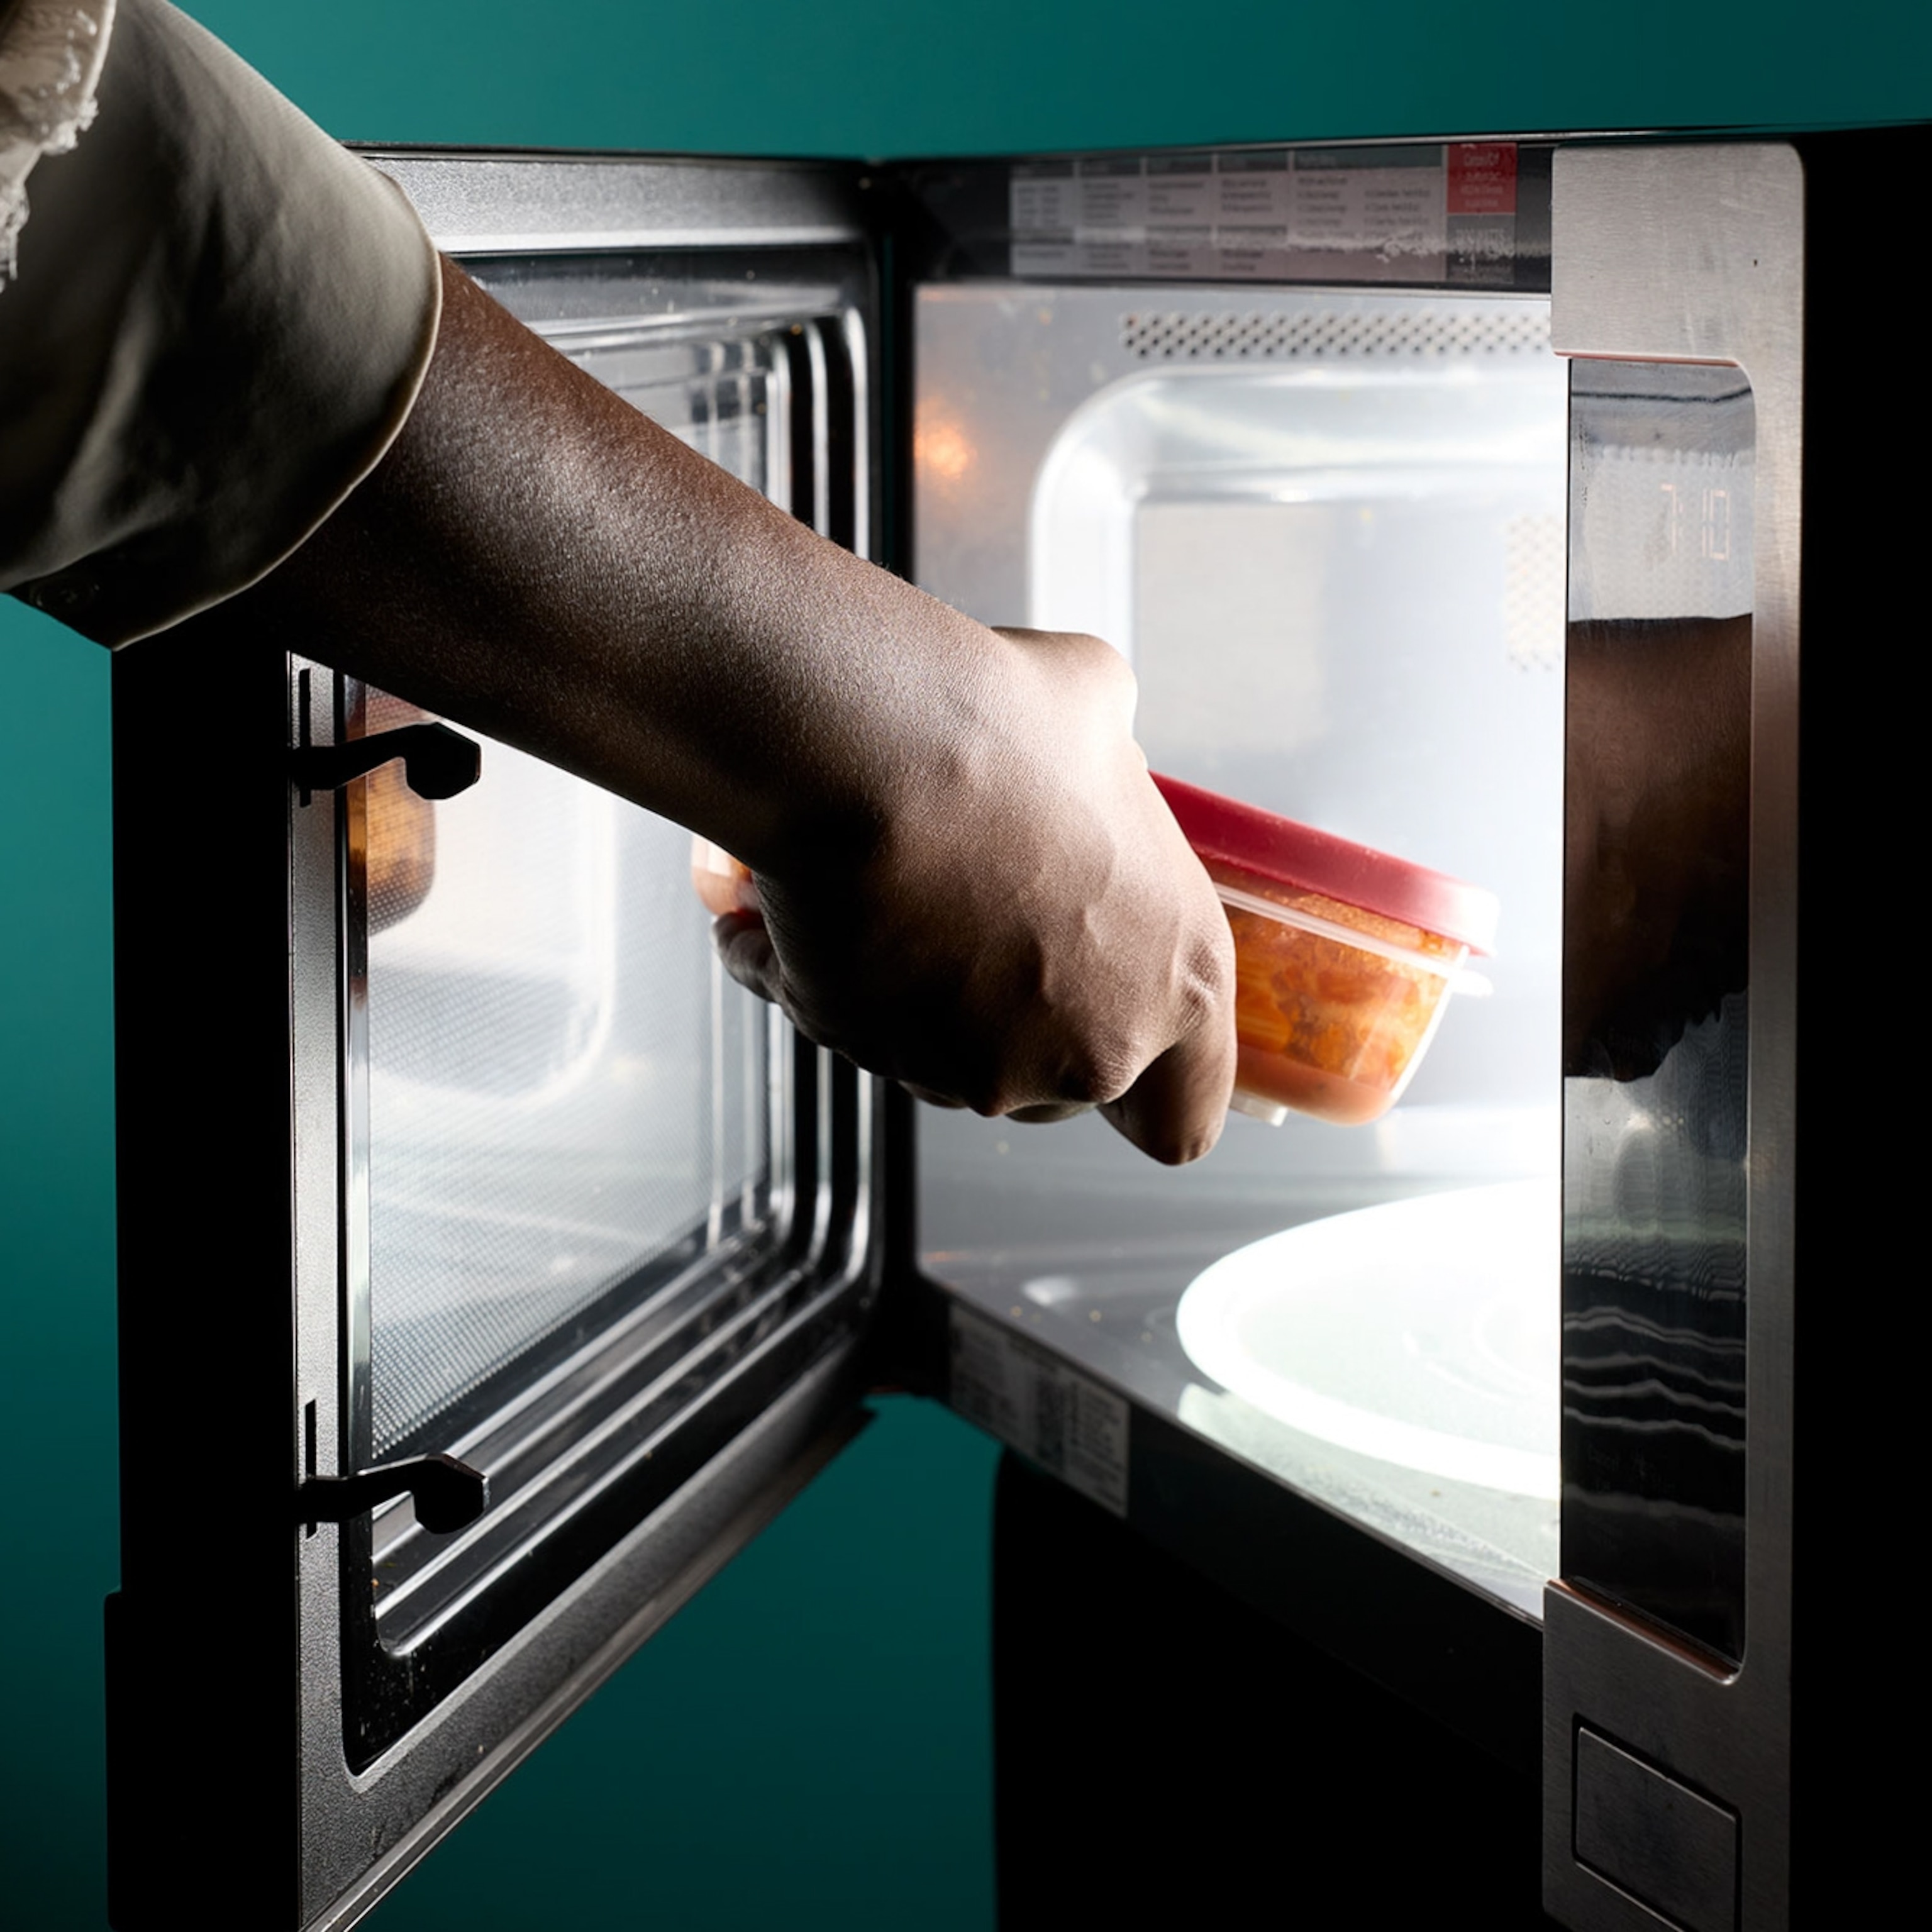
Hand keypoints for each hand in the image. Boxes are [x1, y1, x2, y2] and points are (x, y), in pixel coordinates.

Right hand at [174, 261, 1234, 1160]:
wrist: (837, 721)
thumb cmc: (968, 706)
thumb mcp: (1081, 695)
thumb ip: (1104, 725)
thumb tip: (1088, 682)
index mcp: (1164, 954)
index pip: (1203, 1103)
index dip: (1175, 1084)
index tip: (1142, 1061)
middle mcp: (1082, 1028)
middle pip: (1050, 1081)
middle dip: (997, 1005)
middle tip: (949, 922)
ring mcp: (978, 1052)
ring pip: (929, 1050)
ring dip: (890, 973)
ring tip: (852, 876)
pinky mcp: (866, 1045)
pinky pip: (842, 1027)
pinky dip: (815, 971)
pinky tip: (786, 893)